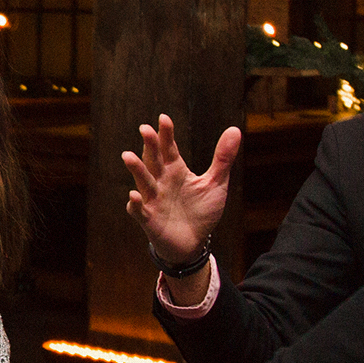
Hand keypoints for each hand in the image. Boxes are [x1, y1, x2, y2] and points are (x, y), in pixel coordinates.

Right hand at [122, 117, 240, 264]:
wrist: (193, 243)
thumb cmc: (201, 211)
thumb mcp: (215, 183)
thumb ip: (222, 158)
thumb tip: (235, 129)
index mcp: (176, 171)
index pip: (169, 149)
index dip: (166, 134)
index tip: (164, 119)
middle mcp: (161, 182)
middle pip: (153, 161)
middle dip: (149, 146)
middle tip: (145, 129)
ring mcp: (154, 200)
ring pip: (143, 182)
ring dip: (136, 170)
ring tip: (128, 156)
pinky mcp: (149, 219)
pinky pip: (139, 210)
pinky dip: (135, 204)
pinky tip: (134, 196)